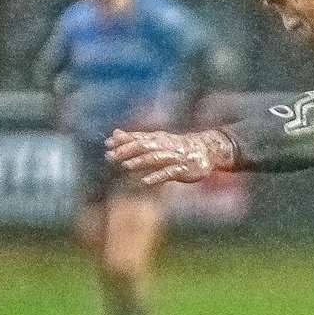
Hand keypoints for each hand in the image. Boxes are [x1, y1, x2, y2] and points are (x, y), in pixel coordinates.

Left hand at [105, 128, 225, 187]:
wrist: (206, 150)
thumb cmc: (177, 147)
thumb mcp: (156, 140)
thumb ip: (135, 138)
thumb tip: (115, 133)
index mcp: (157, 138)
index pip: (138, 138)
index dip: (122, 141)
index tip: (107, 144)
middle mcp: (165, 146)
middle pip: (144, 146)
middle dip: (126, 151)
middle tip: (110, 156)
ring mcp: (174, 158)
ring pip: (155, 158)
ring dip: (139, 161)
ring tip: (125, 166)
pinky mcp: (183, 170)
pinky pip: (168, 173)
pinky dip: (156, 177)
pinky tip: (144, 181)